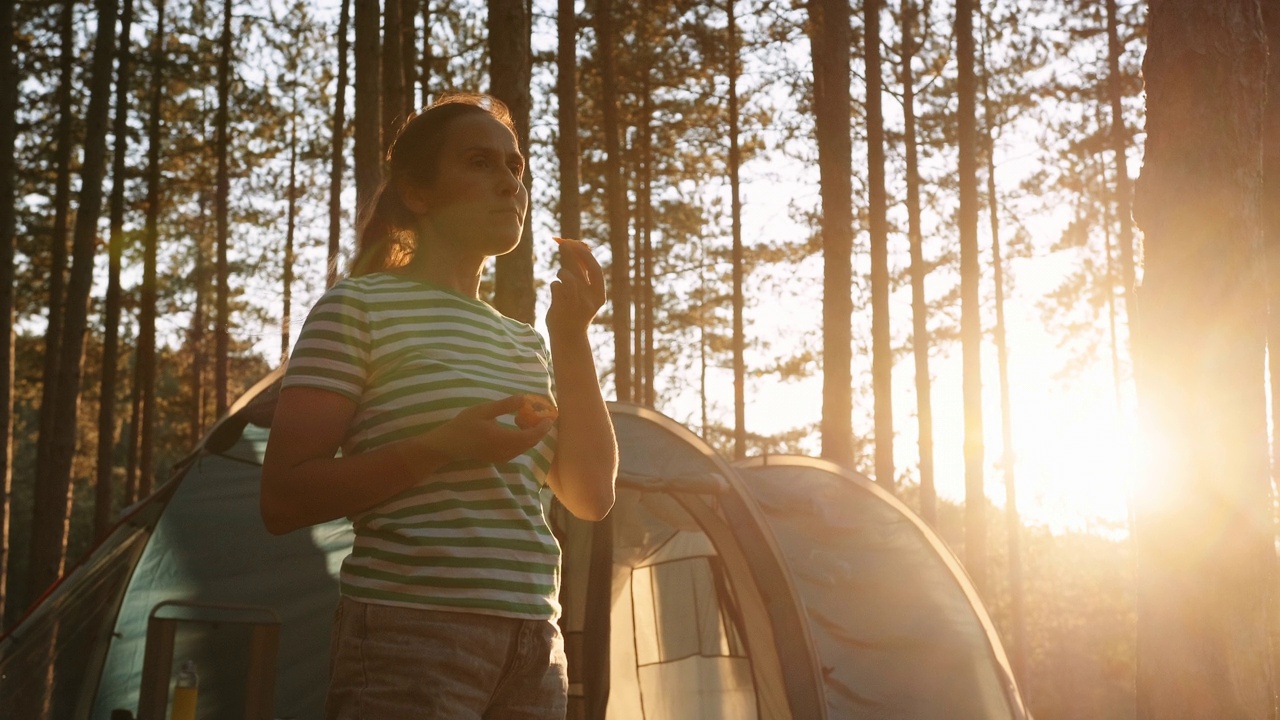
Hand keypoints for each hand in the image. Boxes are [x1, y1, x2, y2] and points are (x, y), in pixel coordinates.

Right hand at [412, 395, 552, 466]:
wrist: (449, 445)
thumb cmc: (464, 425)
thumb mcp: (483, 411)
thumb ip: (504, 406)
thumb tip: (524, 398)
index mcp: (503, 440)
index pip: (530, 436)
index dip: (542, 428)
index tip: (550, 417)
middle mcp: (506, 452)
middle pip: (530, 443)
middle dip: (539, 430)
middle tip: (543, 415)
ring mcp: (503, 457)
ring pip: (525, 447)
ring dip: (531, 434)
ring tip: (529, 418)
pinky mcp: (500, 458)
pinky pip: (518, 449)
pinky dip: (523, 439)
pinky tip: (517, 427)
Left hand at [547, 237, 605, 336]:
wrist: (569, 337)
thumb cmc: (576, 309)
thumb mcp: (584, 293)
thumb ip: (582, 273)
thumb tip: (574, 246)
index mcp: (599, 295)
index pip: (595, 270)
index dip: (586, 255)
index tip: (577, 243)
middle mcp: (590, 300)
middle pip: (579, 269)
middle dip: (570, 253)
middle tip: (562, 242)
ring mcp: (576, 304)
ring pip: (566, 276)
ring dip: (561, 272)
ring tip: (561, 278)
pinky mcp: (562, 308)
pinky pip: (556, 286)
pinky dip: (555, 285)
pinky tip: (557, 293)